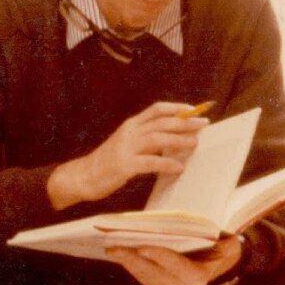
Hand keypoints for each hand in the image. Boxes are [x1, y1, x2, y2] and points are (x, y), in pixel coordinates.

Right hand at [47, 101, 207, 209]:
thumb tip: (175, 137)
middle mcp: (129, 132)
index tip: (194, 109)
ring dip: (179, 139)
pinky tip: (178, 167)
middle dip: (184, 121)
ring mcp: (126, 148)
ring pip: (157, 138)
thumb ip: (147, 138)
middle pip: (161, 122)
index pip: (156, 109)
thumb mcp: (127, 144)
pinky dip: (166, 163)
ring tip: (195, 142)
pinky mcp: (124, 165)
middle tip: (203, 123)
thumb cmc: (108, 162)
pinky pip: (150, 162)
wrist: (81, 176)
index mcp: (131, 125)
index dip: (177, 107)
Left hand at [106, 236, 242, 284]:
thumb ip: (221, 241)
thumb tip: (215, 235)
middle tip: (116, 247)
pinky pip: (144, 280)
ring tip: (114, 250)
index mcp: (200, 276)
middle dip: (134, 260)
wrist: (220, 263)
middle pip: (156, 273)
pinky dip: (132, 268)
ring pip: (147, 277)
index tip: (143, 247)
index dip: (160, 256)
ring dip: (129, 264)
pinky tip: (122, 256)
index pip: (178, 266)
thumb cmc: (221, 246)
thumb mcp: (225, 242)